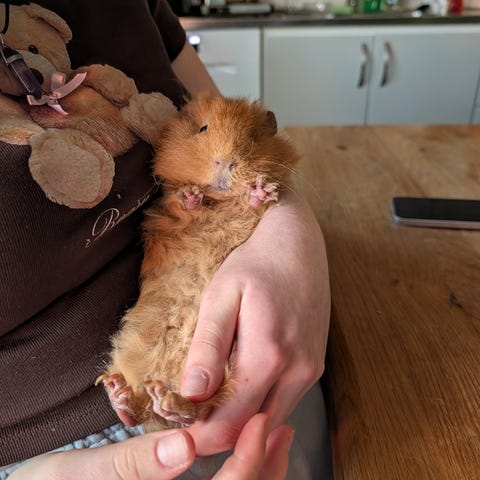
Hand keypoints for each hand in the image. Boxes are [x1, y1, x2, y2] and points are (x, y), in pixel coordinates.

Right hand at [8, 414, 292, 479]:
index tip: (261, 422)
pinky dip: (240, 473)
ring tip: (270, 434)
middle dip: (266, 469)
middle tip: (279, 426)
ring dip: (258, 471)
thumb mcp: (80, 474)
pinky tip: (243, 450)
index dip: (249, 462)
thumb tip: (184, 446)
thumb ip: (132, 464)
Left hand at [181, 190, 330, 455]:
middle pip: (253, 429)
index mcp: (270, 354)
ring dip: (240, 420)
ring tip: (212, 399)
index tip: (177, 430)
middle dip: (219, 432)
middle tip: (190, 417)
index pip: (232, 423)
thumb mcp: (221, 295)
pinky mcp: (315, 364)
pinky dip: (259, 404)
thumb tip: (192, 394)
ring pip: (271, 418)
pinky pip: (285, 400)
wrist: (297, 241)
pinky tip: (240, 383)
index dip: (201, 436)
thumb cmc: (255, 262)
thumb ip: (208, 346)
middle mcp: (298, 371)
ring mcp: (311, 369)